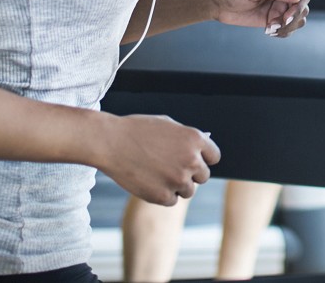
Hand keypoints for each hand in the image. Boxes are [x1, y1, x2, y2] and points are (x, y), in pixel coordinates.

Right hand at [100, 115, 219, 204]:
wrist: (110, 142)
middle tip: (173, 169)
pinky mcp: (163, 196)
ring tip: (159, 175)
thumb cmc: (137, 130)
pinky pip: (172, 200)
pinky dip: (163, 195)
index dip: (204, 159)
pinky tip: (150, 182)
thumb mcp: (167, 125)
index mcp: (195, 139)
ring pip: (189, 191)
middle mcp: (192, 160)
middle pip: (203, 176)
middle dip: (190, 174)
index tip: (195, 161)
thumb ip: (186, 139)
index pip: (214, 157)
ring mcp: (178, 180)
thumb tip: (201, 152)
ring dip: (177, 186)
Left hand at [208, 0, 309, 37]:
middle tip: (275, 25)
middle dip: (293, 19)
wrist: (217, 3)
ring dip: (288, 28)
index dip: (298, 7)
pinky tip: (269, 32)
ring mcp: (278, 7)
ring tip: (270, 29)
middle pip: (302, 9)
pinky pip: (287, 29)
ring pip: (297, 21)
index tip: (286, 17)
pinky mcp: (273, 19)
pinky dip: (283, 33)